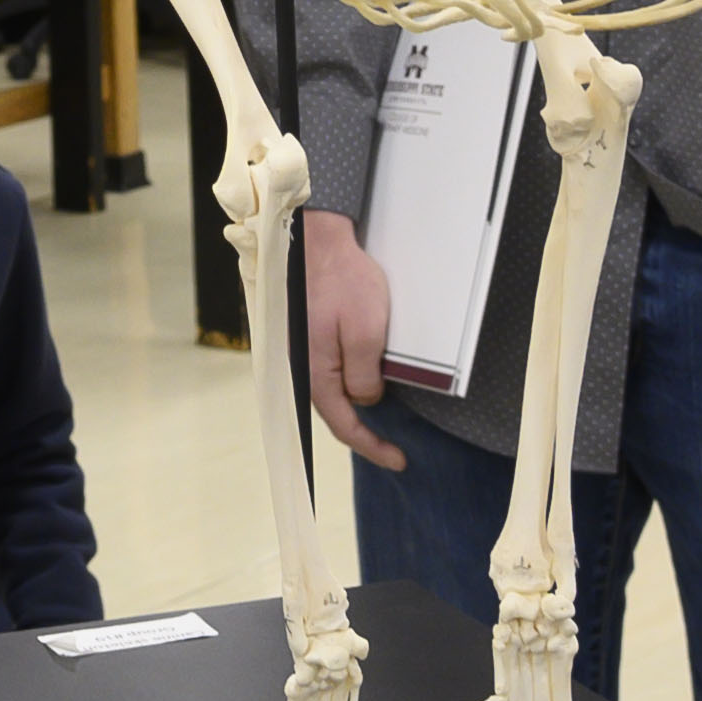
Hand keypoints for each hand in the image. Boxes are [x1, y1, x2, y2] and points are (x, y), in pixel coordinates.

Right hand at [298, 211, 406, 471]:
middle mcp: (302, 369)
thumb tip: (366, 400)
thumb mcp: (364, 332)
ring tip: (385, 416)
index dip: (372, 447)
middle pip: (335, 412)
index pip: (344, 426)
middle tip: (394, 445)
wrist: (316, 240)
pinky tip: (366, 379)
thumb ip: (364, 375)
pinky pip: (330, 371)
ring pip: (333, 392)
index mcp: (315, 374)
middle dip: (364, 432)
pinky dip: (349, 382)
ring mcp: (302, 353)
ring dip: (357, 406)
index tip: (399, 460)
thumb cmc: (341, 281)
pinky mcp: (307, 337)